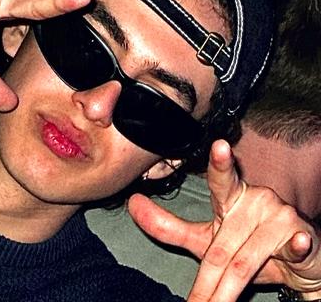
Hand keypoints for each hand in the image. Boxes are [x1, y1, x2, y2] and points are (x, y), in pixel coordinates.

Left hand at [128, 140, 320, 300]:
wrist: (298, 262)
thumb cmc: (247, 245)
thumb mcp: (206, 238)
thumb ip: (169, 226)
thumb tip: (132, 204)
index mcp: (232, 197)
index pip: (221, 180)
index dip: (220, 163)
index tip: (219, 146)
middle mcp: (256, 200)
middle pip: (221, 245)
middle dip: (207, 282)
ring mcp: (280, 216)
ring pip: (244, 261)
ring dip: (228, 292)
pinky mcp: (301, 235)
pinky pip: (294, 246)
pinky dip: (295, 249)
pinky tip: (298, 244)